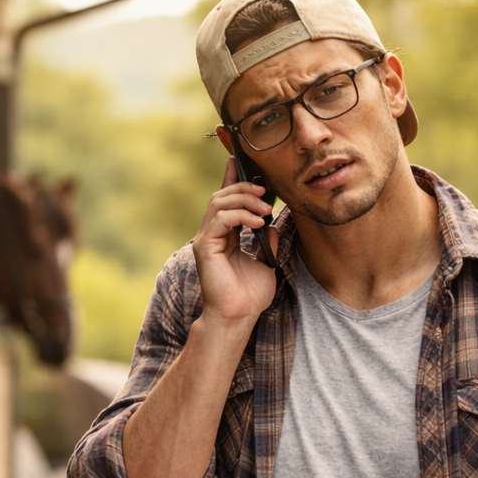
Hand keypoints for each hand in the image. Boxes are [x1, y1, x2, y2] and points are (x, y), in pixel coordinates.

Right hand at [193, 158, 280, 327]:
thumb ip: (268, 242)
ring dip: (245, 201)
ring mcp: (205, 240)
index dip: (231, 180)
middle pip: (222, 196)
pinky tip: (257, 223)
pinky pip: (220, 219)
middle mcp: (211, 235)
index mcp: (224, 237)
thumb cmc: (249, 296)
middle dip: (244, 188)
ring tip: (265, 209)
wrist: (239, 316)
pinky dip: (240, 216)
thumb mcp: (266, 263)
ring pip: (219, 203)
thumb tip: (274, 223)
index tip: (238, 162)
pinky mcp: (204, 247)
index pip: (226, 202)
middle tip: (265, 192)